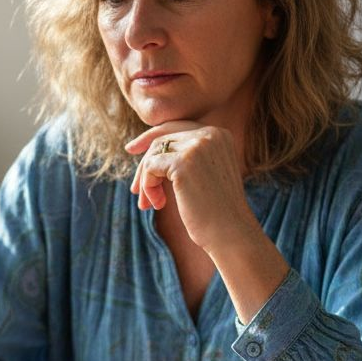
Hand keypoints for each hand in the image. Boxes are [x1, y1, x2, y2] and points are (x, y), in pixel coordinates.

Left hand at [123, 122, 260, 253]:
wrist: (230, 233)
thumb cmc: (216, 212)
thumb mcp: (205, 176)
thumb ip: (186, 158)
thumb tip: (148, 152)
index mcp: (219, 134)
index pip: (177, 128)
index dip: (151, 137)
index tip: (131, 149)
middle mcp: (210, 134)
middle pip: (162, 139)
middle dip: (145, 165)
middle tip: (135, 191)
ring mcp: (197, 146)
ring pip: (154, 154)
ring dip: (146, 180)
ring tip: (148, 204)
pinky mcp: (183, 163)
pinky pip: (150, 167)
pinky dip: (148, 186)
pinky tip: (158, 204)